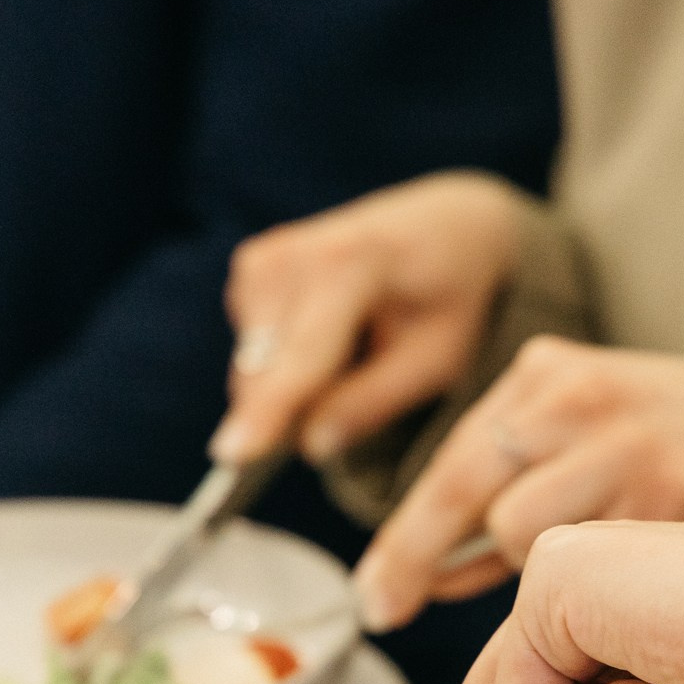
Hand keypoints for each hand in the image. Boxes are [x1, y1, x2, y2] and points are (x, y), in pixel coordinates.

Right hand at [210, 172, 526, 465]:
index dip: (267, 410)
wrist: (444, 225)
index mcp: (350, 263)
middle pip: (263, 371)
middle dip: (294, 411)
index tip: (231, 457)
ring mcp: (262, 258)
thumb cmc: (452, 296)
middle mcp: (290, 253)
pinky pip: (253, 354)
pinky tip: (335, 336)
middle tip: (364, 389)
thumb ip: (372, 403)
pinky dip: (289, 364)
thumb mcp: (438, 358)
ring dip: (295, 388)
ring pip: (253, 370)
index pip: (301, 353)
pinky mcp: (250, 270)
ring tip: (359, 349)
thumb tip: (309, 447)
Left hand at [353, 338, 683, 631]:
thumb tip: (429, 576)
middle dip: (419, 557)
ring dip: (531, 572)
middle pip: (467, 492)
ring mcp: (622, 442)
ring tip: (579, 576)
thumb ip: (513, 491)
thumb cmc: (675, 448)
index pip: (452, 461)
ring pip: (520, 534)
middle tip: (385, 610)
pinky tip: (611, 594)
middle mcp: (577, 397)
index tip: (374, 598)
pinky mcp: (669, 493)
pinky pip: (588, 565)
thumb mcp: (583, 436)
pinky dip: (587, 590)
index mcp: (547, 374)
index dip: (404, 537)